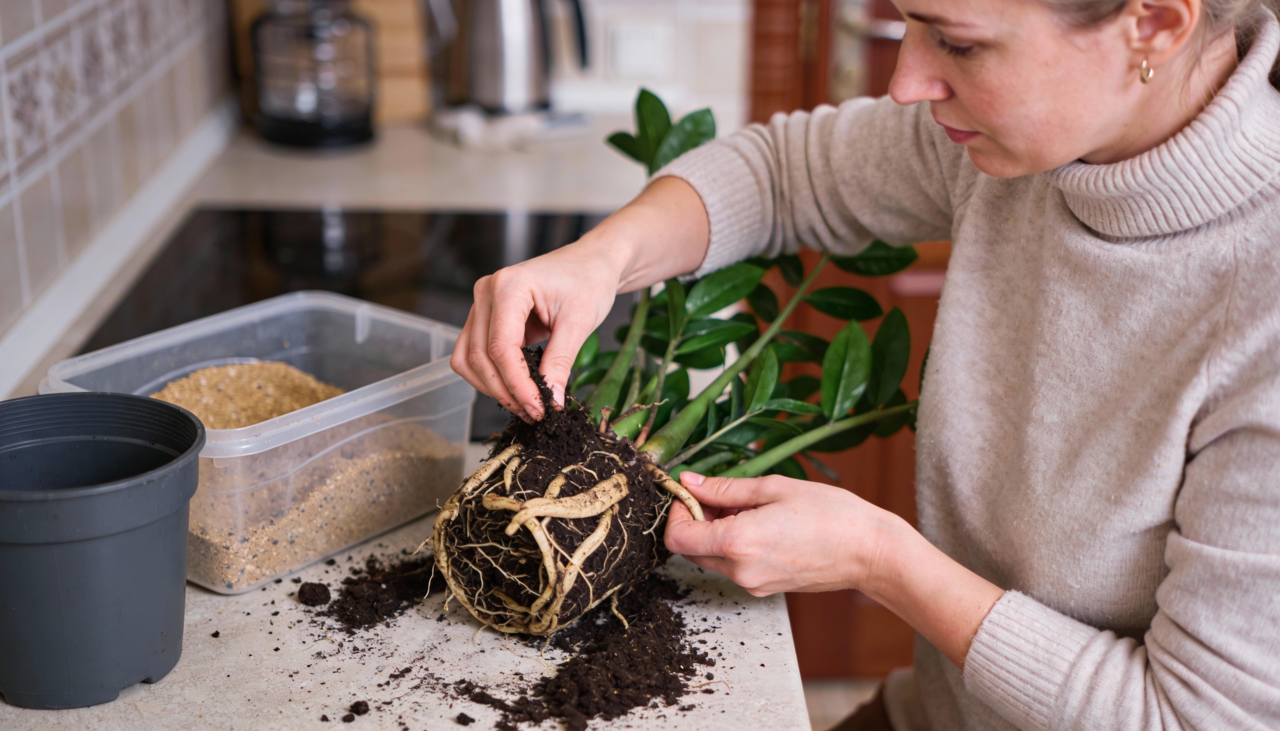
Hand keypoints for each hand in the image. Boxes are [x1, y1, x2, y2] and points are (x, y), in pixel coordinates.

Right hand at [450, 177, 710, 420]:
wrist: (589, 264)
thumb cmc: (588, 281)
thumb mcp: (580, 321)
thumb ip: (560, 361)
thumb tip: (549, 400)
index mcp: (509, 286)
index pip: (501, 347)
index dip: (517, 384)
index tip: (539, 408)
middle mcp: (486, 293)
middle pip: (481, 356)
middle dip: (506, 391)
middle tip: (535, 413)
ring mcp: (481, 304)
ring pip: (469, 358)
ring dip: (492, 387)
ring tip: (525, 405)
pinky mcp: (484, 317)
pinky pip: (474, 353)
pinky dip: (489, 375)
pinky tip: (515, 388)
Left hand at [664, 470, 1005, 668]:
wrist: (871, 553)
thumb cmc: (832, 515)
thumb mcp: (775, 488)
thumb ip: (725, 488)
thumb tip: (690, 482)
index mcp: (737, 543)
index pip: (677, 536)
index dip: (676, 511)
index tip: (691, 492)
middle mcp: (740, 571)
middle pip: (689, 549)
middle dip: (694, 520)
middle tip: (719, 495)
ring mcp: (753, 584)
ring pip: (710, 558)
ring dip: (714, 533)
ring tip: (745, 507)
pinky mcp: (765, 589)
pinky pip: (733, 567)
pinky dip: (733, 546)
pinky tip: (759, 525)